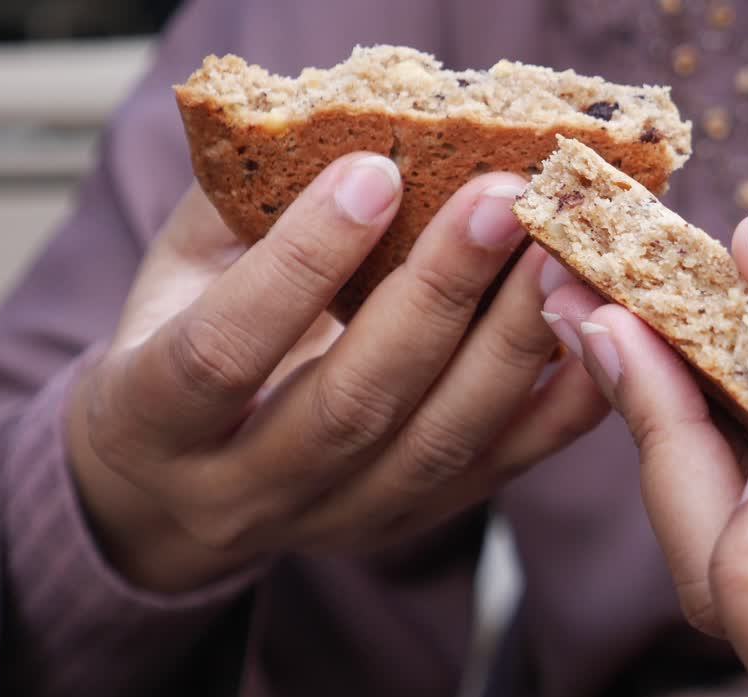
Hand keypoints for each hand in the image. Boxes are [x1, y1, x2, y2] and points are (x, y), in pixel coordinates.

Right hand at [68, 153, 608, 592]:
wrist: (182, 487)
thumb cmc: (179, 346)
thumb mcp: (178, 275)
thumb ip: (243, 213)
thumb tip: (342, 125)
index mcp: (155, 420)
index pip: (222, 353)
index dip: (299, 264)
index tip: (373, 173)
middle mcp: (245, 491)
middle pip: (353, 407)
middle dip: (436, 297)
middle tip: (500, 201)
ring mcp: (339, 518)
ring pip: (438, 444)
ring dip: (511, 343)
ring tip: (558, 254)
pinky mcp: (414, 520)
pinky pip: (500, 467)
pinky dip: (561, 400)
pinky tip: (592, 325)